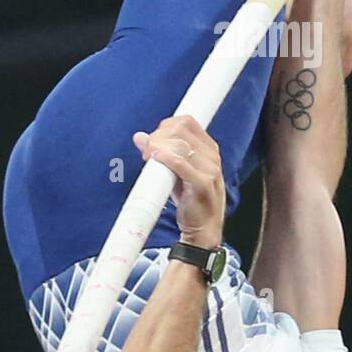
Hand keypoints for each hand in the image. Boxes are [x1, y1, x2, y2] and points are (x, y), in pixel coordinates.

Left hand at [132, 115, 224, 249]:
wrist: (203, 230)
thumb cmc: (191, 200)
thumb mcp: (176, 173)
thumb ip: (161, 154)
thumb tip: (139, 137)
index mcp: (209, 150)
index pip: (187, 122)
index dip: (166, 125)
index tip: (153, 137)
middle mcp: (212, 156)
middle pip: (181, 130)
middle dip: (159, 136)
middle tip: (146, 149)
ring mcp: (210, 170)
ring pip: (180, 145)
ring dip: (159, 146)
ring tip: (148, 156)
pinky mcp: (202, 184)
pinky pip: (182, 164)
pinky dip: (167, 158)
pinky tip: (155, 157)